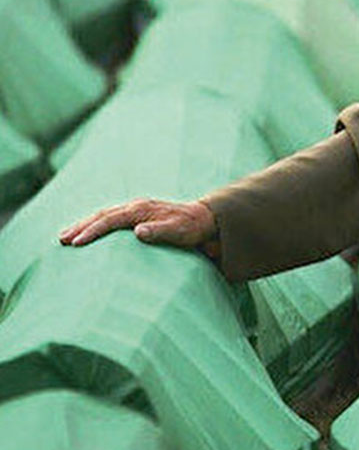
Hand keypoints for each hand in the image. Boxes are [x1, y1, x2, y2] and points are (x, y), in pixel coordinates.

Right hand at [59, 198, 217, 251]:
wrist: (204, 220)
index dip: (93, 230)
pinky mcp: (137, 217)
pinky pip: (111, 219)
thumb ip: (160, 231)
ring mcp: (136, 210)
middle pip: (102, 215)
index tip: (77, 242)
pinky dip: (96, 225)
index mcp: (142, 209)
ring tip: (66, 238)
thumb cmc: (192, 227)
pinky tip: (87, 234)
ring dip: (84, 225)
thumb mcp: (180, 231)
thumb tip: (138, 231)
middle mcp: (136, 207)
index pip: (111, 219)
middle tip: (61, 240)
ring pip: (104, 215)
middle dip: (81, 226)